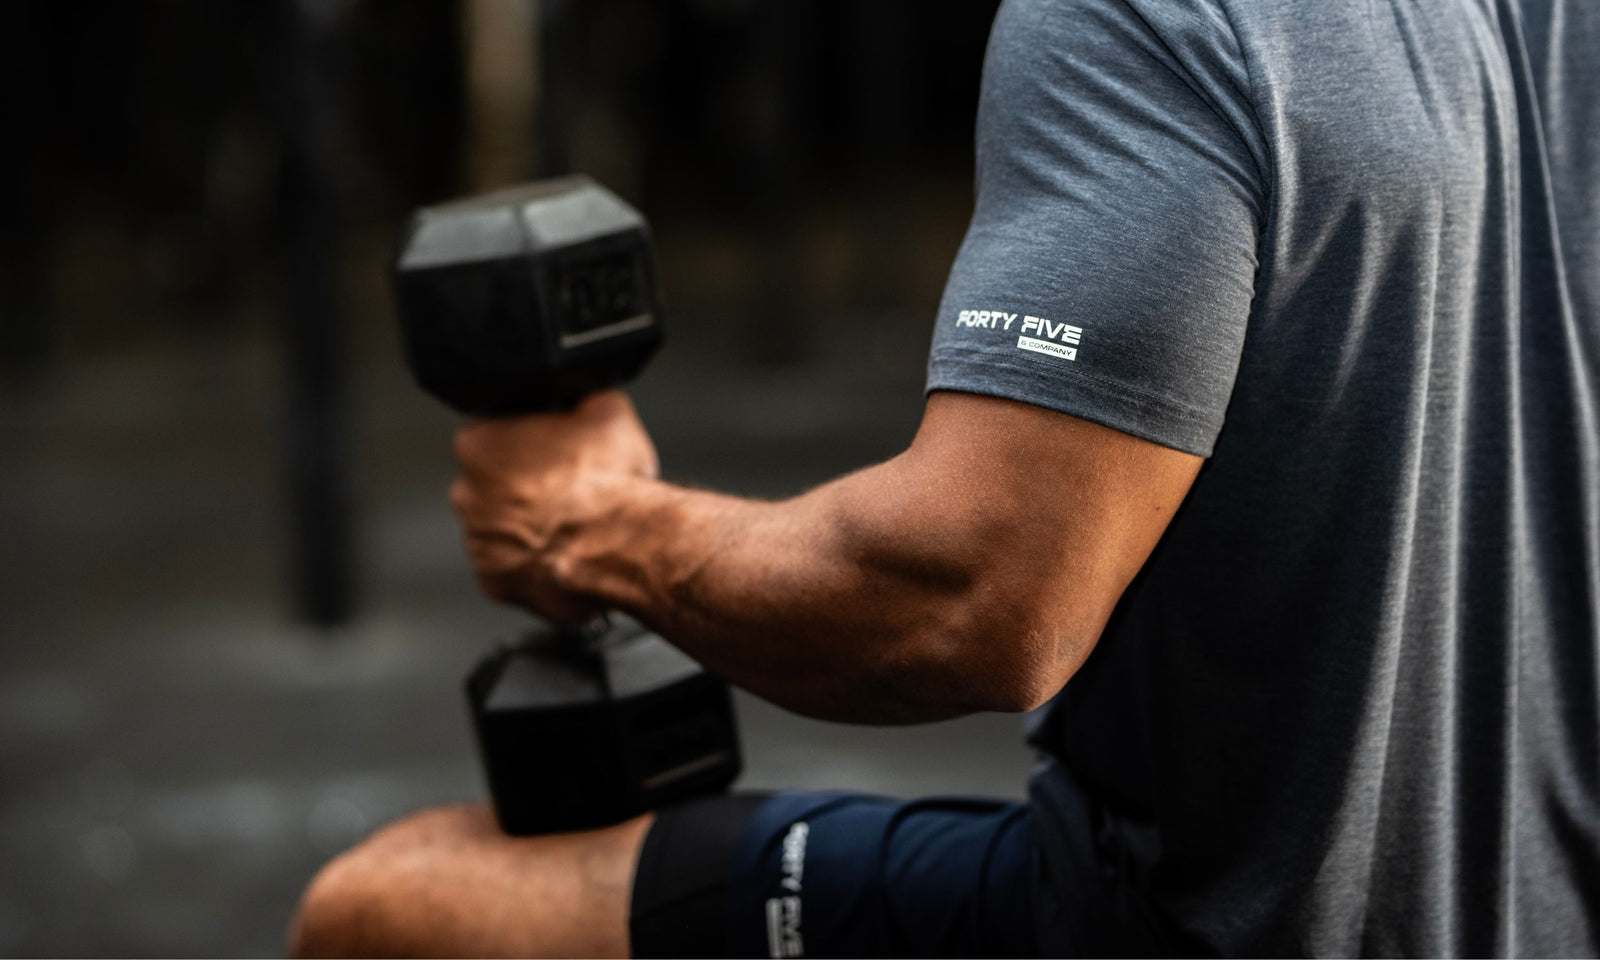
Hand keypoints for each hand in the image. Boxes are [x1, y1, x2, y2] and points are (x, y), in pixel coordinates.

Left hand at [449, 390, 658, 620]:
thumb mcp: (609, 411)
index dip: (530, 440)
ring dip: (529, 526)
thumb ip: (583, 399)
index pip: (495, 432)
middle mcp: (466, 494)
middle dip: (524, 486)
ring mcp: (478, 543)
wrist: (624, 547)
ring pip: (501, 528)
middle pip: (492, 484)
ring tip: (574, 525)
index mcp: (480, 443)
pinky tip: (567, 552)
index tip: (556, 451)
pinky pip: (511, 568)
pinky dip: (534, 563)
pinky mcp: (496, 583)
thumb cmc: (609, 482)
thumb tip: (586, 396)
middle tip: (568, 489)